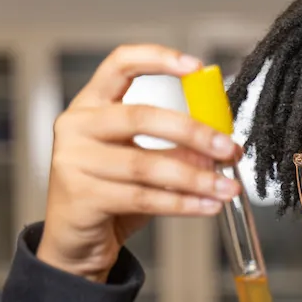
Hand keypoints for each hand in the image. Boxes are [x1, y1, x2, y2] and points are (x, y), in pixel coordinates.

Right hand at [37, 44, 242, 281]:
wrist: (76, 242)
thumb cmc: (111, 195)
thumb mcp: (145, 164)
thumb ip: (176, 149)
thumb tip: (220, 145)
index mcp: (91, 105)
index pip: (120, 65)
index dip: (158, 59)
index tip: (196, 67)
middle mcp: (77, 126)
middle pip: (139, 116)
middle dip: (193, 132)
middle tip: (228, 148)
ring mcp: (73, 161)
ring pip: (145, 165)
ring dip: (195, 177)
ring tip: (226, 187)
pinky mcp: (81, 197)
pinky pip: (143, 198)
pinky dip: (182, 203)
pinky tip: (207, 205)